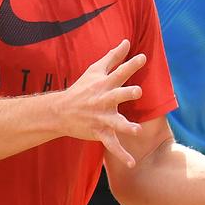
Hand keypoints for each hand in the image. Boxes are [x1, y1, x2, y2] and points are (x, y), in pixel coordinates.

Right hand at [60, 39, 145, 167]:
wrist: (60, 111)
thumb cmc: (82, 88)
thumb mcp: (95, 70)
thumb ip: (113, 57)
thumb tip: (127, 41)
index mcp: (104, 85)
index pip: (119, 72)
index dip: (131, 65)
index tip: (143, 57)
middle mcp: (103, 100)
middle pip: (116, 95)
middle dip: (126, 93)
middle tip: (137, 91)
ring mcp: (101, 117)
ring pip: (115, 122)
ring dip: (125, 126)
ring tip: (136, 130)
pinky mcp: (99, 132)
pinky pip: (112, 145)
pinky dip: (122, 155)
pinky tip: (132, 163)